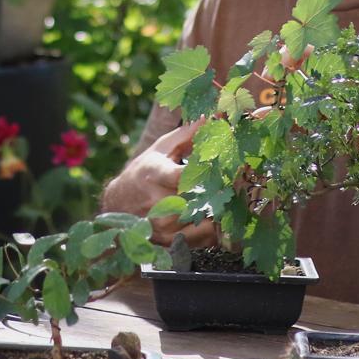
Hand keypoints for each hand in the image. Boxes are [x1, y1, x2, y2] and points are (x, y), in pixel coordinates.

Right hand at [101, 121, 217, 247]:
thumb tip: (210, 117)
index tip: (225, 167)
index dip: (207, 173)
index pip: (183, 176)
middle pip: (200, 199)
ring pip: (204, 221)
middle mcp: (157, 202)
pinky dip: (214, 228)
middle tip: (238, 183)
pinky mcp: (168, 241)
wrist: (120, 203)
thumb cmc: (144, 171)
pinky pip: (202, 238)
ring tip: (228, 200)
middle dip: (220, 192)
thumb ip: (187, 135)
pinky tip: (216, 215)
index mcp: (154, 174)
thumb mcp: (161, 149)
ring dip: (219, 211)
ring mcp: (162, 224)